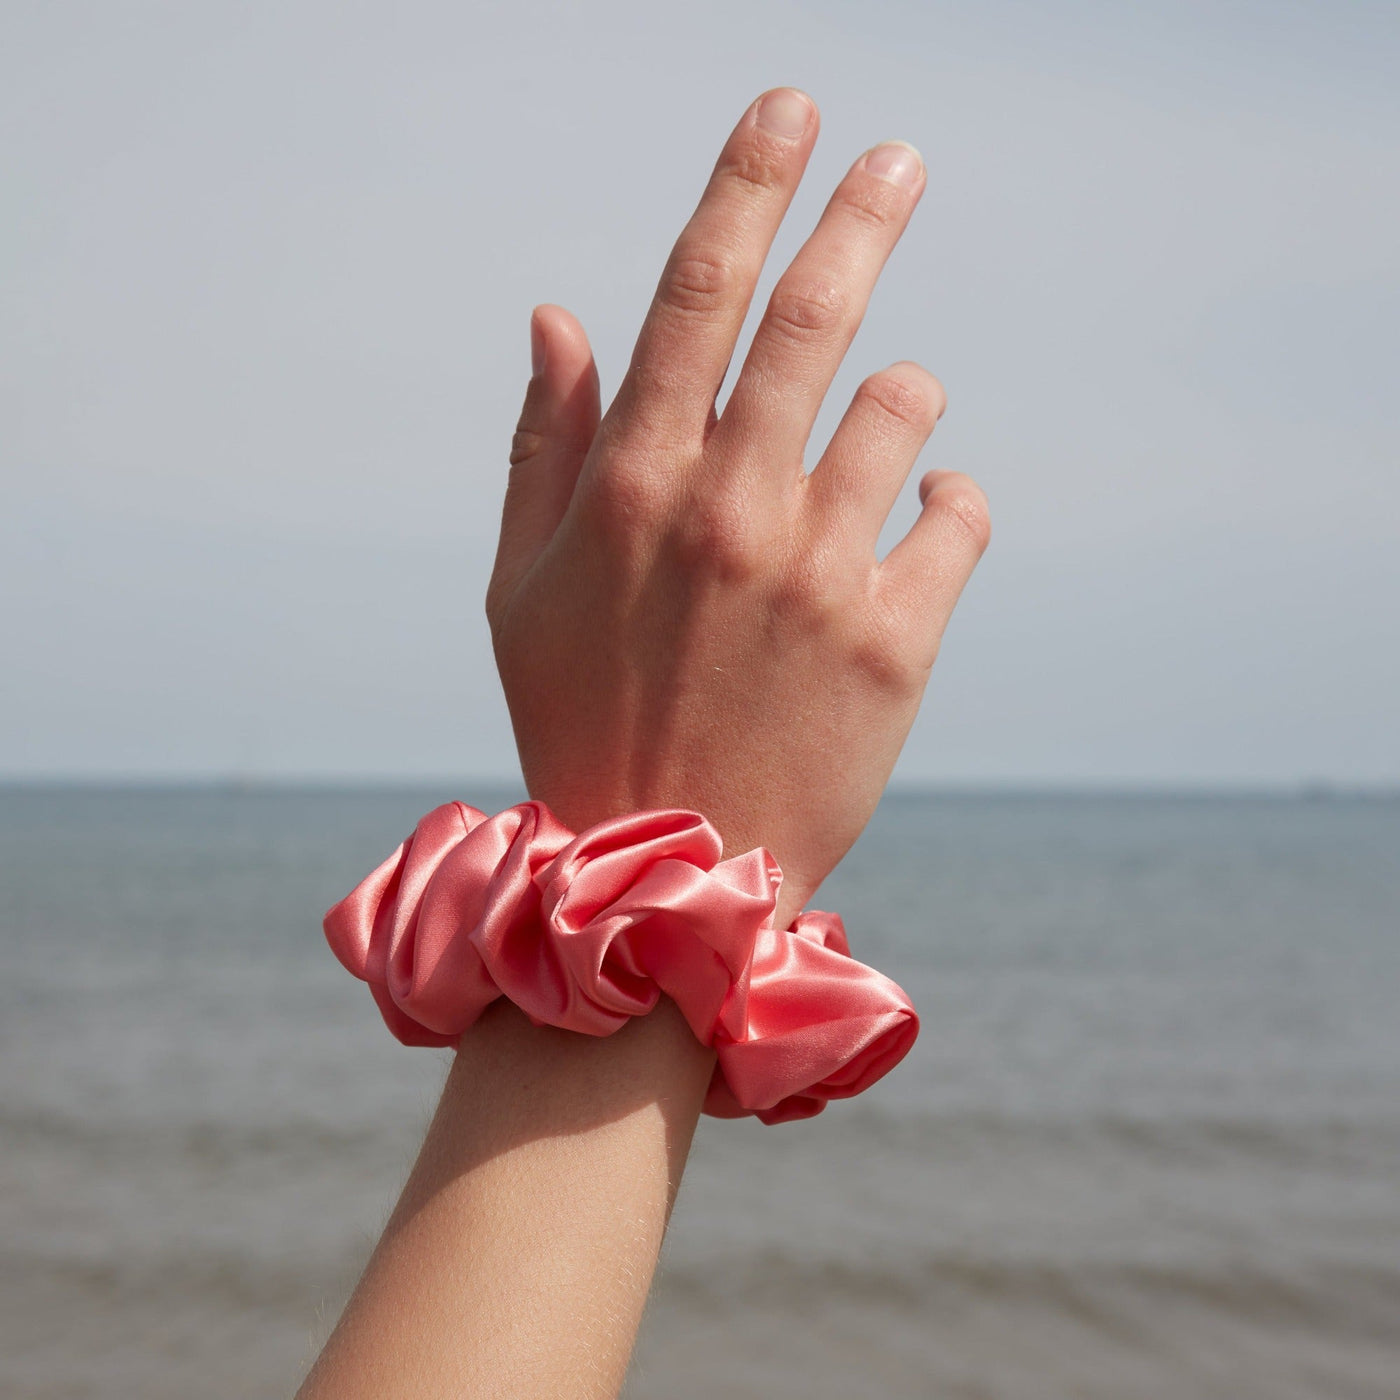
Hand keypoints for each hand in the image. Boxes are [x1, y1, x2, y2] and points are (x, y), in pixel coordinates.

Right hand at [488, 87, 988, 927]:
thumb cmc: (582, 718)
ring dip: (899, 399)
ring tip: (881, 431)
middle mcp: (730, 512)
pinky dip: (949, 497)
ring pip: (903, 407)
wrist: (668, 875)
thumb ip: (542, 444)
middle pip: (812, 316)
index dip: (746, 181)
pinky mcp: (897, 643)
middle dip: (861, 215)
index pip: (695, 291)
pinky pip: (958, 515)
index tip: (791, 107)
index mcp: (634, 487)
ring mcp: (821, 575)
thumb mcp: (524, 586)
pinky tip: (922, 514)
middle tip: (899, 161)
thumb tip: (557, 313)